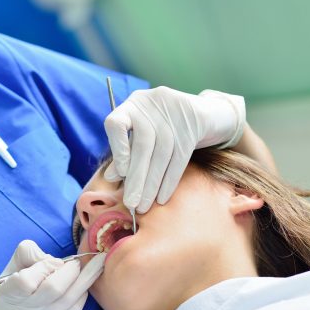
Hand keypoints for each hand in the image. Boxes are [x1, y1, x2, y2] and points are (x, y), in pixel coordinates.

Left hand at [104, 86, 245, 212]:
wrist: (200, 112)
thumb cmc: (160, 128)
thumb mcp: (140, 136)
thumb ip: (124, 154)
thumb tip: (109, 177)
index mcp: (132, 104)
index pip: (117, 124)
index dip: (118, 150)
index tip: (120, 175)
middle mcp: (151, 103)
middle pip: (143, 145)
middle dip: (136, 179)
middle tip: (131, 204)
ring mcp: (174, 111)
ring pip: (161, 154)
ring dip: (152, 185)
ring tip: (144, 206)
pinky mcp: (194, 123)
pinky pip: (179, 158)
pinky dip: (169, 180)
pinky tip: (162, 198)